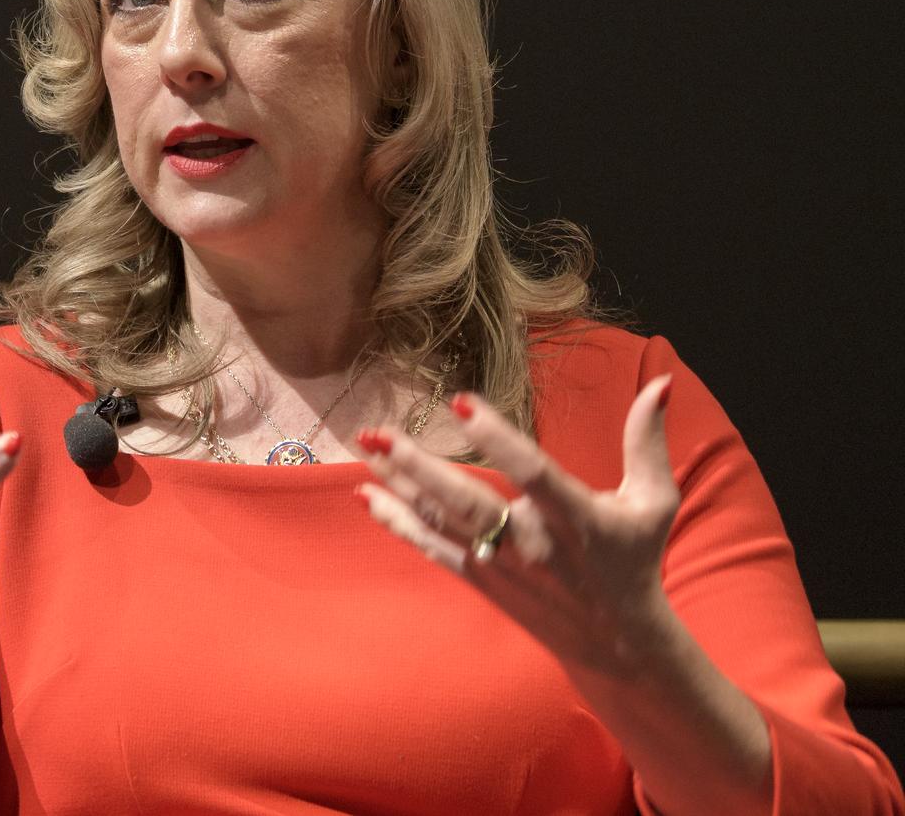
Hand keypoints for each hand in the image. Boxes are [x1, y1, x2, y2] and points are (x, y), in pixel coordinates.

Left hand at [356, 374, 677, 676]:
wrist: (616, 644)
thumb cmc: (634, 560)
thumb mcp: (654, 503)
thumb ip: (647, 443)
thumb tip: (662, 382)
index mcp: (575, 517)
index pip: (531, 472)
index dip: (497, 439)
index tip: (462, 402)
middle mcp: (531, 543)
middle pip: (466, 501)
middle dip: (418, 466)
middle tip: (378, 434)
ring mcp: (499, 564)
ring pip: (440, 520)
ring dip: (398, 484)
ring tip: (363, 448)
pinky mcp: (479, 578)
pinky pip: (431, 547)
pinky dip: (397, 521)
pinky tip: (366, 494)